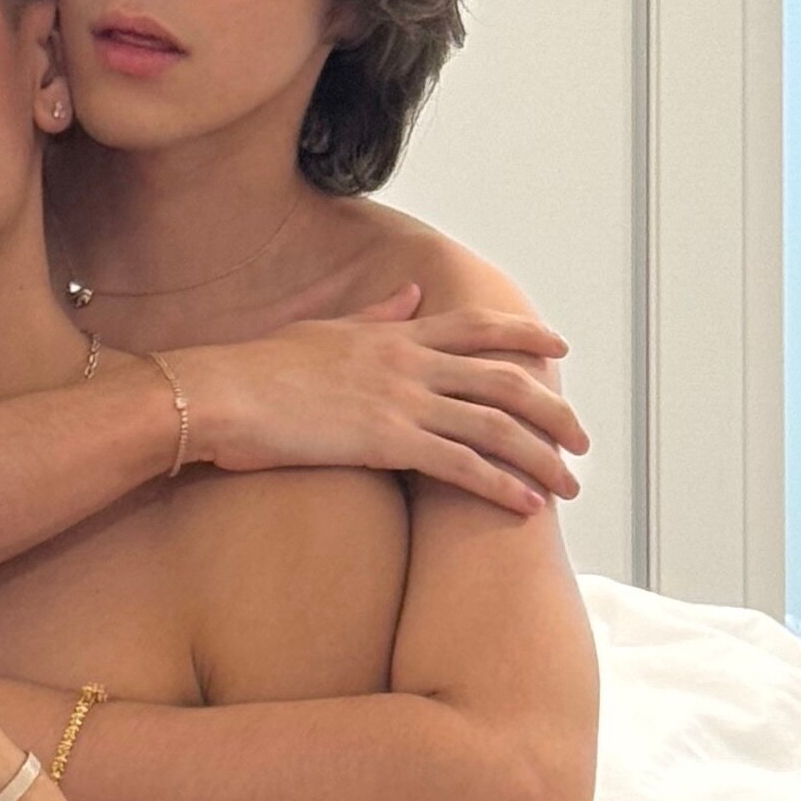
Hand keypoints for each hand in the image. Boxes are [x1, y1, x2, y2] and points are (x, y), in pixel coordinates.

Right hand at [180, 289, 586, 513]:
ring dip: (540, 458)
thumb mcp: (324, 330)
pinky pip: (462, 465)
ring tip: (569, 486)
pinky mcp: (388, 441)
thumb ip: (377, 316)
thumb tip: (411, 294)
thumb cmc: (256, 368)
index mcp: (395, 334)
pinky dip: (502, 486)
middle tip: (581, 441)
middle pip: (505, 380)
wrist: (219, 392)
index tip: (560, 348)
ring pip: (496, 426)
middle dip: (552, 411)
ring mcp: (403, 400)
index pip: (478, 328)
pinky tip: (527, 506)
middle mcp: (410, 362)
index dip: (526, 336)